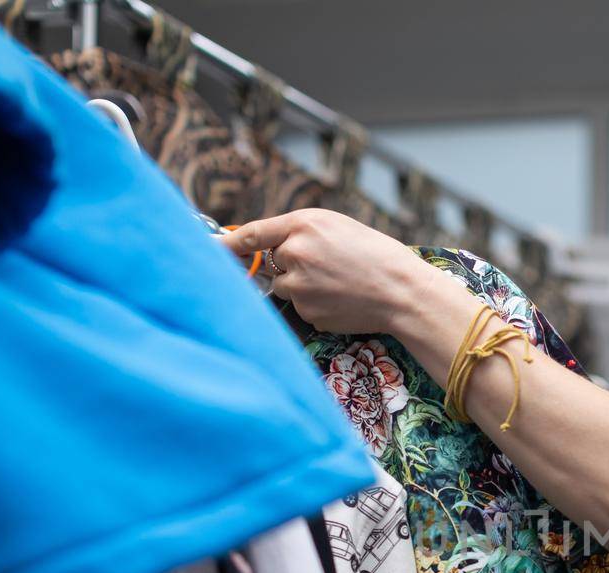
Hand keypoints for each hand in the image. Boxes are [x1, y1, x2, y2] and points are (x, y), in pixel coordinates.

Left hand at [221, 209, 440, 334]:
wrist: (402, 291)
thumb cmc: (377, 256)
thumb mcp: (338, 228)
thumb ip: (300, 233)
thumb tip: (269, 248)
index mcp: (304, 224)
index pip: (252, 234)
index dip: (225, 243)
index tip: (205, 248)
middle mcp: (295, 252)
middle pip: (272, 263)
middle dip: (291, 267)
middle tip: (327, 269)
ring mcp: (299, 285)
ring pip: (285, 287)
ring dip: (303, 288)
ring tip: (339, 285)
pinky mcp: (308, 312)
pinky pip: (301, 308)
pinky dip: (316, 306)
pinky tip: (342, 300)